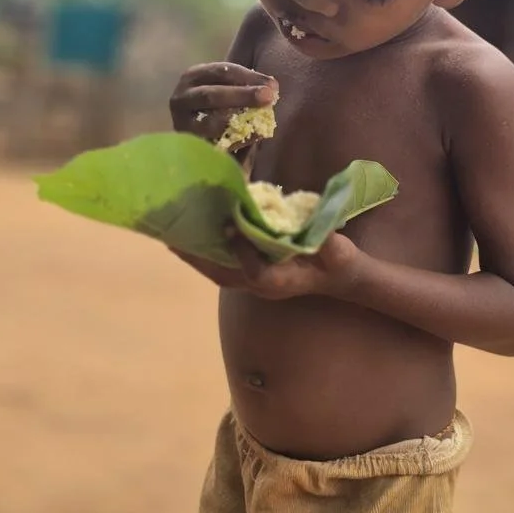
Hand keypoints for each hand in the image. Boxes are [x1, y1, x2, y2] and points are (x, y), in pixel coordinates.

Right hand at [169, 63, 277, 145]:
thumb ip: (245, 86)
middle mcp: (181, 98)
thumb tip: (272, 87)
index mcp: (193, 77)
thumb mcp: (227, 89)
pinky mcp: (188, 146)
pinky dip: (236, 141)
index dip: (248, 77)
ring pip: (209, 123)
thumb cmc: (219, 107)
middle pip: (211, 95)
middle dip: (242, 96)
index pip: (221, 71)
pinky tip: (255, 137)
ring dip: (238, 121)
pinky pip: (213, 144)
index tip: (272, 85)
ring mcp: (181, 124)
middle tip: (268, 98)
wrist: (201, 140)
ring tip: (262, 122)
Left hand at [170, 231, 360, 300]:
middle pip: (223, 275)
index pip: (256, 273)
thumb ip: (331, 246)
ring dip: (196, 256)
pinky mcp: (252, 275)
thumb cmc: (340, 263)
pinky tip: (192, 238)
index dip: (242, 251)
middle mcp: (263, 286)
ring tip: (172, 237)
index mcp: (283, 282)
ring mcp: (255, 283)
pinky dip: (206, 254)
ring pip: (218, 272)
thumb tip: (323, 235)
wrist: (340, 277)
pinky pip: (222, 267)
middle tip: (173, 238)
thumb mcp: (341, 254)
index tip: (231, 226)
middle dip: (199, 258)